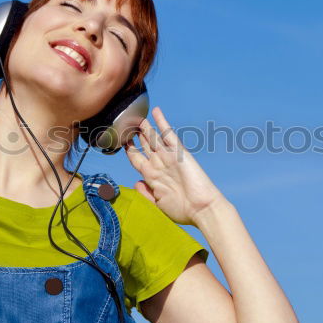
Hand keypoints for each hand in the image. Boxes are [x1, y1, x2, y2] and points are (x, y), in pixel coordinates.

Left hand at [124, 106, 226, 225]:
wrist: (202, 209)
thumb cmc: (182, 210)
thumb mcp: (158, 203)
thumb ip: (145, 193)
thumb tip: (136, 182)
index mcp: (152, 176)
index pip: (137, 159)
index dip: (129, 150)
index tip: (121, 141)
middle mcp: (159, 164)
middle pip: (144, 145)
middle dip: (135, 135)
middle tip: (127, 123)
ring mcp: (168, 157)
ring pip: (153, 137)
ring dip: (145, 127)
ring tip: (137, 116)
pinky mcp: (179, 152)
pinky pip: (168, 134)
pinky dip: (162, 122)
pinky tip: (156, 111)